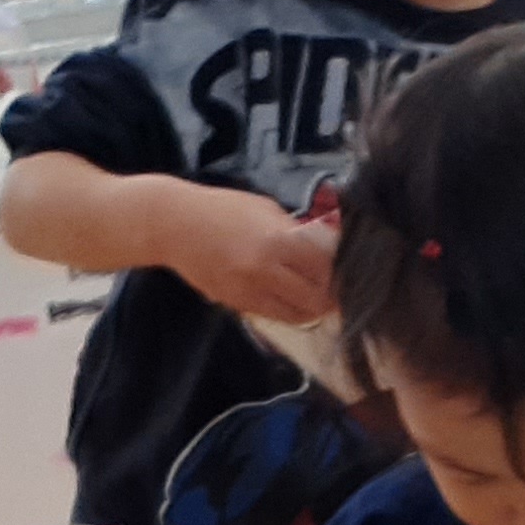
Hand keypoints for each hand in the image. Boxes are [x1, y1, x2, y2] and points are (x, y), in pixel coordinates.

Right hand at [162, 186, 338, 327]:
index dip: (342, 269)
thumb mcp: (265, 209)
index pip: (326, 264)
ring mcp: (250, 290)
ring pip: (299, 314)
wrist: (174, 225)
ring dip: (314, 308)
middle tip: (340, 289)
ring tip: (319, 298)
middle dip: (333, 295)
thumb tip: (329, 243)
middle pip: (318, 296)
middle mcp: (266, 269)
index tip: (350, 267)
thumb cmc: (221, 209)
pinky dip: (289, 311)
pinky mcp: (237, 304)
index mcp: (277, 239)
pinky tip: (291, 298)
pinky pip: (274, 315)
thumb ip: (297, 230)